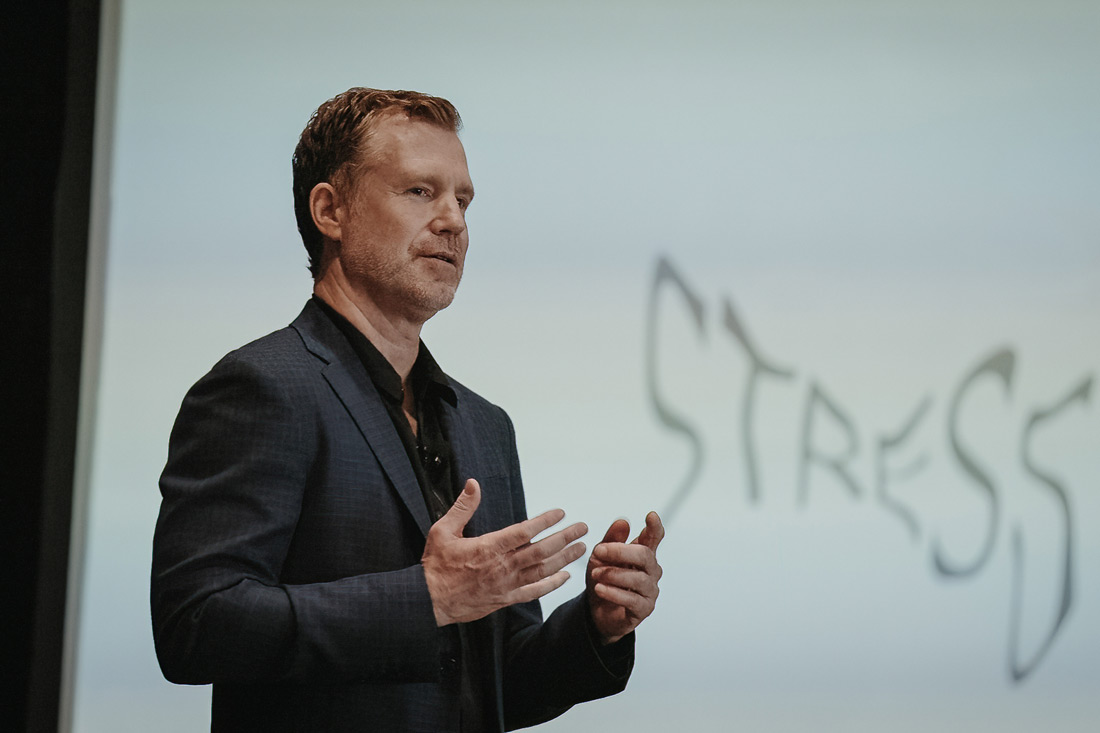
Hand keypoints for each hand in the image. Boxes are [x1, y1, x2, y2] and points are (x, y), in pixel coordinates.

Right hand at [422, 479, 588, 625]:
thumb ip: (462, 507)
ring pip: (542, 571)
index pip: (524, 531)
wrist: (429, 601)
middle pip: (541, 551)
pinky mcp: (505, 600)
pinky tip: (565, 576)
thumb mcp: (442, 530)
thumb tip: (474, 484)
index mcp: (488, 547)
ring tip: (581, 548)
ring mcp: (506, 585)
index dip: (545, 521)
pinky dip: (552, 584)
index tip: (561, 512)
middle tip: (582, 528)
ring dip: (564, 559)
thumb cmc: (436, 565)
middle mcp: (502, 566)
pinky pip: (534, 592)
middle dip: (565, 538)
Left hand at [586, 511, 664, 644]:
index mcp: (642, 553)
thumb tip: (623, 521)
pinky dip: (614, 593)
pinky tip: (600, 588)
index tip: (651, 515)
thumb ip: (611, 540)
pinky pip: (632, 600)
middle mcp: (651, 570)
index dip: (655, 527)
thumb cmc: (603, 579)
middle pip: (645, 556)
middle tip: (599, 550)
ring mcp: (649, 590)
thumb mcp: (600, 557)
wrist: (596, 610)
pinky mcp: (644, 609)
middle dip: (621, 551)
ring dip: (614, 574)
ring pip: (638, 578)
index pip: (654, 537)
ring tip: (595, 574)